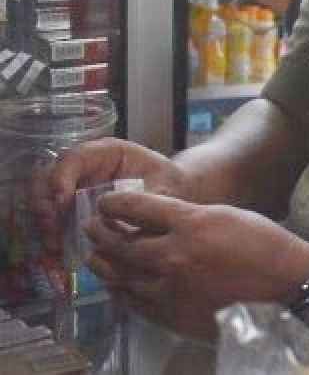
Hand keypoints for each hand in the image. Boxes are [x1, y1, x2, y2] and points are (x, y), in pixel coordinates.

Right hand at [31, 138, 186, 255]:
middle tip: (52, 229)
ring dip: (43, 221)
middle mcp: (85, 165)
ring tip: (54, 245)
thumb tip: (122, 224)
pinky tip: (57, 250)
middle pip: (49, 176)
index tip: (61, 202)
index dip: (62, 177)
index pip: (75, 157)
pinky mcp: (71, 206)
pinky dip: (50, 232)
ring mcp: (74, 184)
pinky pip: (51, 216)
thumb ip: (144, 202)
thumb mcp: (162, 189)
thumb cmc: (167, 184)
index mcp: (107, 152)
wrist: (170, 194)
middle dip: (45, 203)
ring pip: (43, 196)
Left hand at [86, 192, 308, 340]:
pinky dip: (122, 291)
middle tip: (92, 227)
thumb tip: (156, 224)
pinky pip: (136, 301)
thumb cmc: (263, 244)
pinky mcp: (173, 314)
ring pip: (123, 276)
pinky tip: (118, 285)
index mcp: (191, 224)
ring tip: (96, 257)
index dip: (115, 203)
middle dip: (102, 232)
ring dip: (105, 264)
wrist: (285, 286)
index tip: (105, 202)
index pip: (138, 208)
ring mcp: (171, 288)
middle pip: (122, 243)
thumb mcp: (226, 216)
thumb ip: (188, 219)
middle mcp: (174, 255)